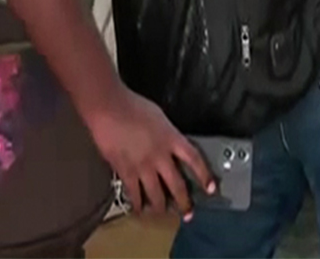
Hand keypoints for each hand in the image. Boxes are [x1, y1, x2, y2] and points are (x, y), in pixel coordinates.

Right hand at [87, 89, 214, 217]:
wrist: (108, 107)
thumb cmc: (132, 105)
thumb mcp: (159, 117)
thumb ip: (167, 134)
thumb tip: (169, 145)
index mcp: (171, 138)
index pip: (194, 159)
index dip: (204, 175)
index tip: (211, 188)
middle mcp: (160, 155)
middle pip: (177, 185)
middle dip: (184, 202)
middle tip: (187, 213)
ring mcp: (143, 165)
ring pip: (156, 195)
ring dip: (161, 208)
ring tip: (162, 213)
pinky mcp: (126, 171)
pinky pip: (134, 193)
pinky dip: (137, 203)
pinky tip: (138, 208)